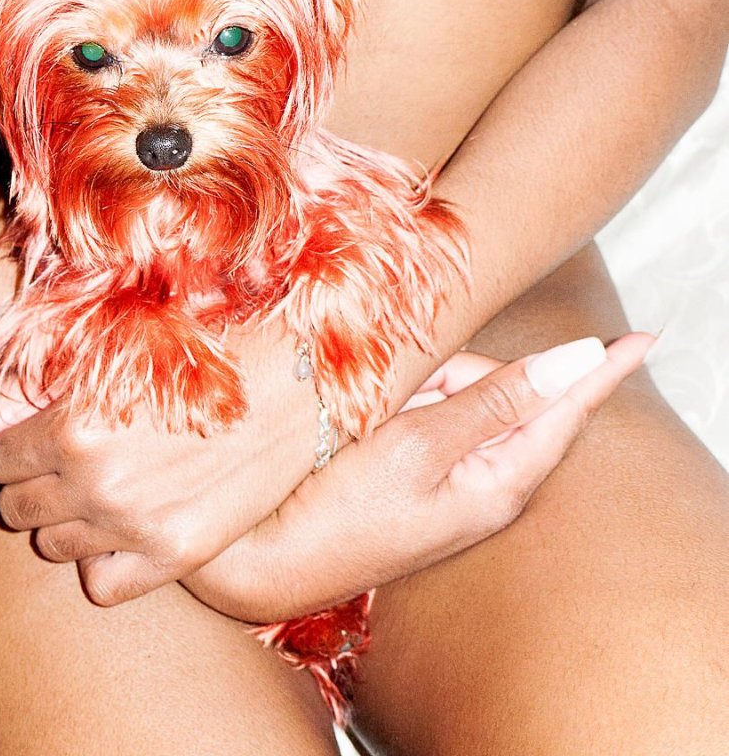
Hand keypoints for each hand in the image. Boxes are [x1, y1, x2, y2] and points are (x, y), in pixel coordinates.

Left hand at [0, 322, 328, 605]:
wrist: (294, 383)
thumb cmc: (206, 352)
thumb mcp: (112, 357)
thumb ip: (23, 394)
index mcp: (75, 423)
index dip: (21, 442)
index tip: (52, 430)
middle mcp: (97, 481)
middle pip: (17, 507)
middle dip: (40, 480)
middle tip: (86, 454)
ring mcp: (136, 524)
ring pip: (53, 546)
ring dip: (72, 517)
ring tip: (115, 482)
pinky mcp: (176, 555)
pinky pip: (100, 584)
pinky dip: (107, 559)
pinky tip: (135, 521)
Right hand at [183, 332, 654, 622]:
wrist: (264, 566)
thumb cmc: (338, 514)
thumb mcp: (417, 448)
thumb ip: (493, 400)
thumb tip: (572, 362)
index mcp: (497, 482)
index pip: (566, 413)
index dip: (602, 372)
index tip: (642, 339)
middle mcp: (483, 482)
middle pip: (505, 393)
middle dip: (464, 369)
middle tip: (410, 381)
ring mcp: (449, 480)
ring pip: (463, 398)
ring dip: (428, 385)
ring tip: (375, 410)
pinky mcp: (415, 474)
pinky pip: (431, 417)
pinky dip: (409, 402)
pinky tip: (371, 416)